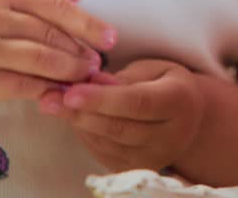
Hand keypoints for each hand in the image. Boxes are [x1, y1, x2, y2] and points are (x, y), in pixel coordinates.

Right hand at [0, 0, 117, 113]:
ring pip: (40, 60)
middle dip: (81, 51)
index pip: (52, 4)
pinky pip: (22, 85)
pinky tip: (59, 93)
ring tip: (85, 78)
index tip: (110, 37)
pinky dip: (47, 90)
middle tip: (98, 63)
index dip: (87, 22)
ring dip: (70, 72)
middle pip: (49, 33)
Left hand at [41, 58, 206, 171]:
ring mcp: (155, 157)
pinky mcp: (138, 168)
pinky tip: (74, 117)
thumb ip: (122, 76)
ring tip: (54, 103)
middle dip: (81, 112)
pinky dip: (84, 134)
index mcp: (181, 101)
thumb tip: (88, 81)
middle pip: (119, 127)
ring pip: (108, 142)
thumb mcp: (153, 68)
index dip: (102, 99)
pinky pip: (103, 152)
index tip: (71, 92)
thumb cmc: (166, 84)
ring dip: (77, 123)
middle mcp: (172, 135)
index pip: (137, 103)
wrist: (189, 119)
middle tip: (49, 97)